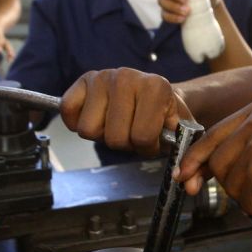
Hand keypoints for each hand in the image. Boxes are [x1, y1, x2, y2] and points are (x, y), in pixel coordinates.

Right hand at [60, 68, 191, 155]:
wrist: (152, 90)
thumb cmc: (163, 113)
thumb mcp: (180, 128)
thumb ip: (183, 148)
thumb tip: (180, 175)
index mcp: (156, 87)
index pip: (141, 136)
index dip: (146, 147)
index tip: (151, 139)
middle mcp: (127, 77)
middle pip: (113, 138)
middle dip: (124, 143)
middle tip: (131, 131)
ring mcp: (103, 77)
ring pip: (88, 130)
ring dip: (101, 134)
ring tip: (116, 123)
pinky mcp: (83, 80)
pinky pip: (68, 112)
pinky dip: (77, 122)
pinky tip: (96, 116)